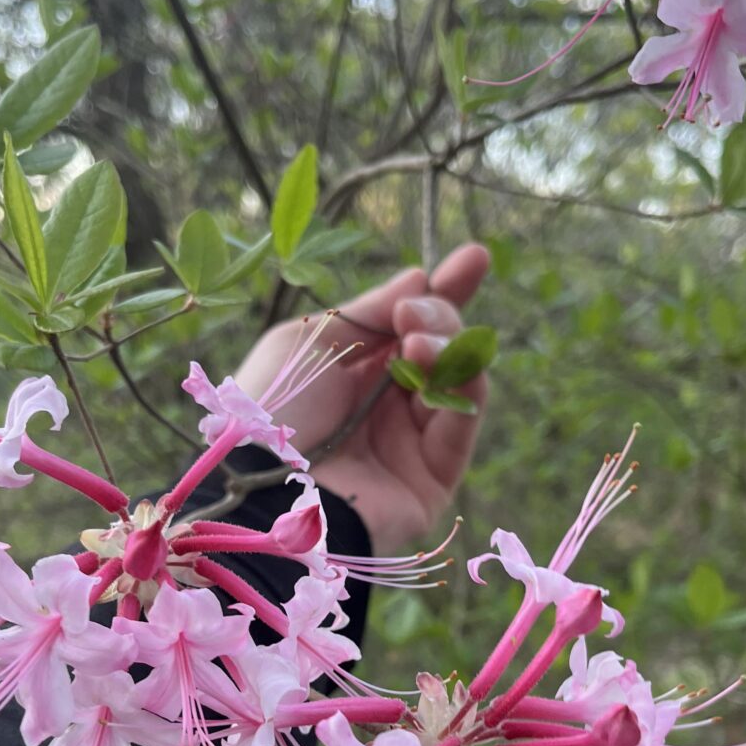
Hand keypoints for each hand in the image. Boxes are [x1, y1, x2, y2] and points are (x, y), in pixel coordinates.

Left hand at [233, 243, 490, 554]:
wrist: (271, 487)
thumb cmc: (274, 407)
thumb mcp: (314, 339)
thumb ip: (369, 311)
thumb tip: (418, 280)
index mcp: (353, 374)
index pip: (410, 328)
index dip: (444, 292)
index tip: (474, 258)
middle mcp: (385, 408)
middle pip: (442, 348)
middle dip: (440, 317)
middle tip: (411, 317)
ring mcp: (411, 445)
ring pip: (461, 382)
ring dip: (447, 348)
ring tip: (416, 343)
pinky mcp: (431, 482)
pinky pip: (462, 425)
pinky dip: (460, 389)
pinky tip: (432, 370)